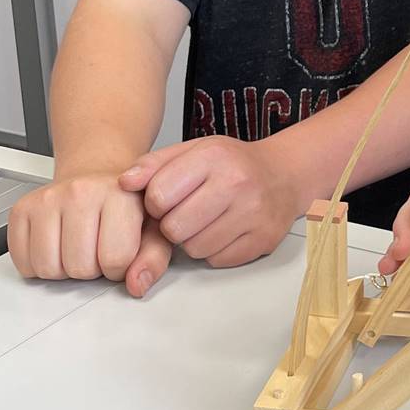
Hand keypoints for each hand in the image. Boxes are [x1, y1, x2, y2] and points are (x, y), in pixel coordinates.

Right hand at [8, 173, 172, 295]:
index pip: (115, 259)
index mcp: (119, 195)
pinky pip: (23, 262)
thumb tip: (137, 285)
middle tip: (97, 248)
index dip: (119, 268)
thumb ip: (153, 259)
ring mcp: (47, 199)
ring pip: (48, 268)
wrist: (96, 176)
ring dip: (64, 269)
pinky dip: (38, 265)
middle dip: (92, 269)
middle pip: (79, 268)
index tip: (120, 253)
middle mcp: (80, 192)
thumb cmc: (125, 204)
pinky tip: (57, 246)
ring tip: (78, 247)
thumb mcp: (153, 229)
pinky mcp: (21, 209)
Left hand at [120, 136, 299, 268]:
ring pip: (195, 248)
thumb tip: (124, 183)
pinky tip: (224, 230)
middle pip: (174, 228)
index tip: (167, 198)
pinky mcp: (263, 239)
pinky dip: (214, 250)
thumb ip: (155, 164)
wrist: (284, 174)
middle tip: (186, 213)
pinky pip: (217, 259)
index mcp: (213, 157)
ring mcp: (253, 214)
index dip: (155, 202)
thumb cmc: (233, 164)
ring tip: (206, 221)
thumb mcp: (193, 150)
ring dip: (193, 240)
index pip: (158, 195)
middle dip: (172, 225)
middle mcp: (237, 184)